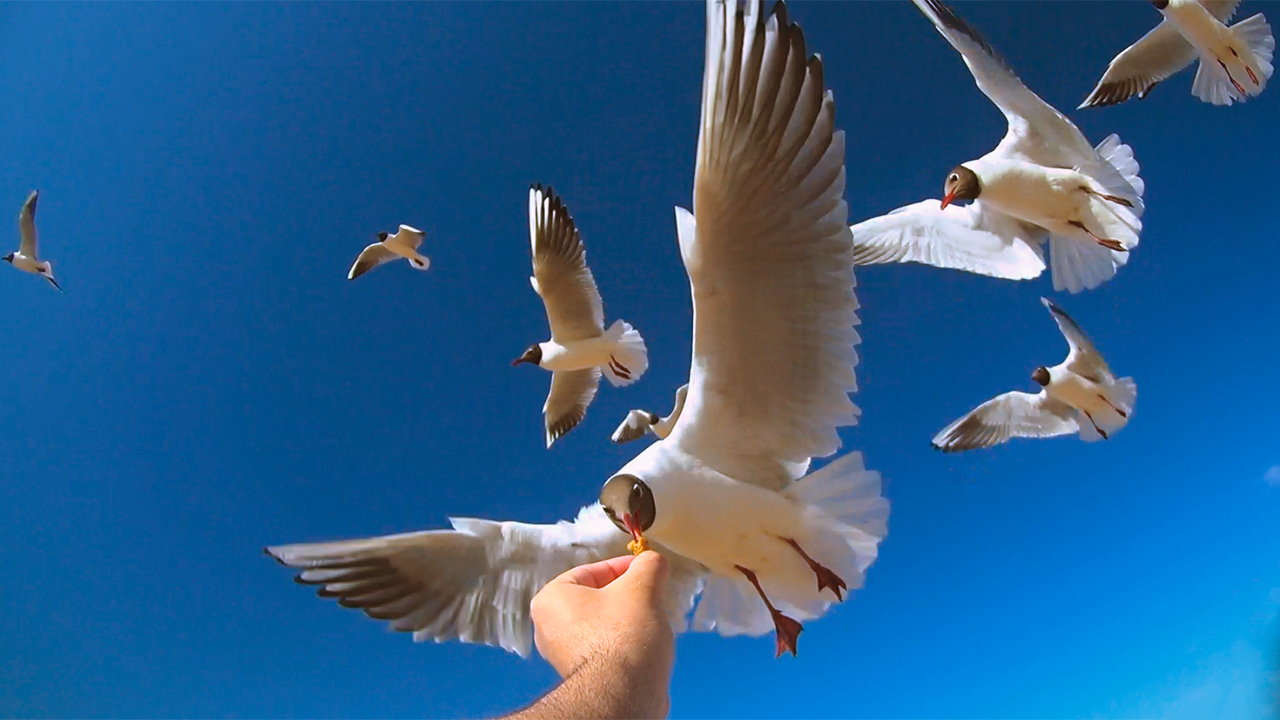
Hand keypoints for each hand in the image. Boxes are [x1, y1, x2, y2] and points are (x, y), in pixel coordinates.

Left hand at [530, 551, 673, 678]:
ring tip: (652, 621)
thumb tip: (653, 561)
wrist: (623, 695)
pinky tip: (645, 646)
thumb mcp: (642, 588)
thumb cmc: (624, 635)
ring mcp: (564, 655)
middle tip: (653, 594)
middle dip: (629, 595)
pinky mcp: (582, 676)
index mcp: (551, 599)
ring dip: (630, 619)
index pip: (593, 570)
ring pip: (604, 623)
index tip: (648, 569)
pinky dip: (626, 643)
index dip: (625, 566)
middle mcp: (549, 627)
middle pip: (598, 597)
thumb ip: (648, 566)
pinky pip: (606, 648)